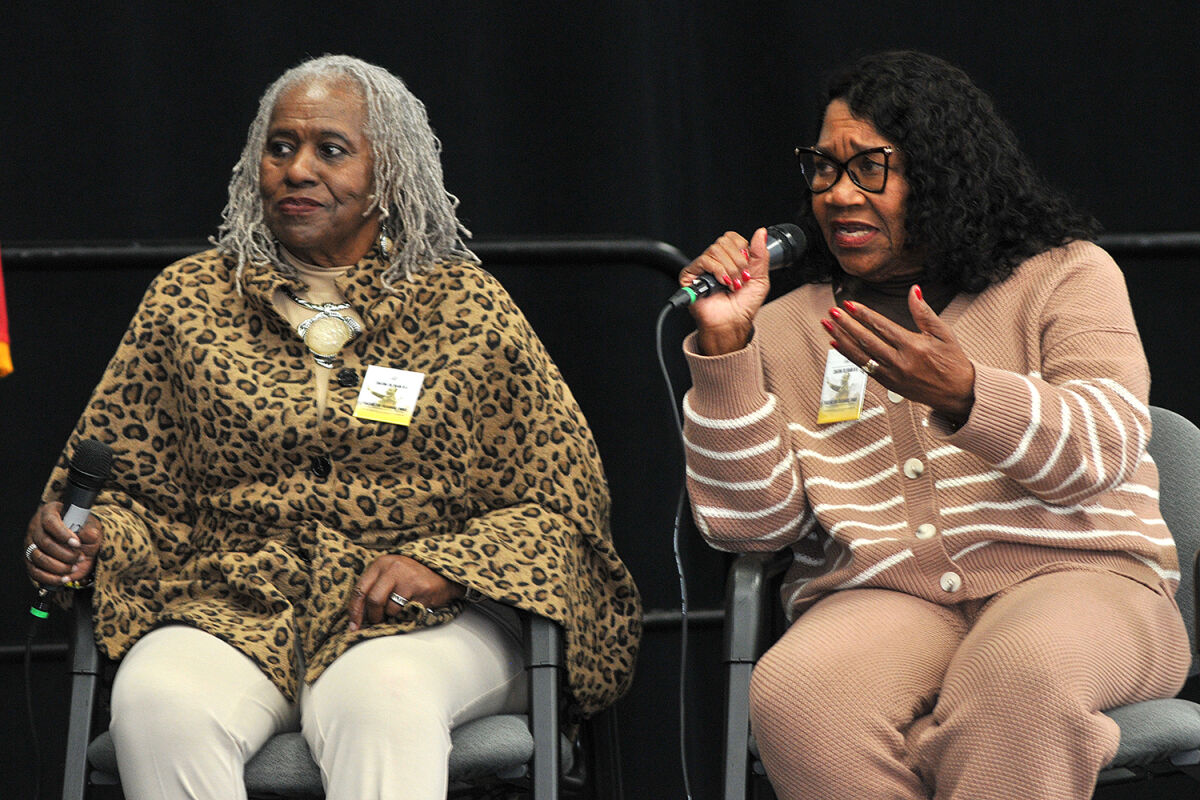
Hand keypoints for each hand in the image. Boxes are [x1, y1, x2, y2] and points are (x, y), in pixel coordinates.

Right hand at [24, 502, 103, 586]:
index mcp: (50, 512)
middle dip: (64, 554)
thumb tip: (92, 535)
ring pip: (38, 558)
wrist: (79, 543)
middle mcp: (36, 528)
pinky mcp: (30, 560)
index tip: (77, 543)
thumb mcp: (90, 527)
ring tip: (74, 567)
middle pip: (44, 542)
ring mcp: (30, 544)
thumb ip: (91, 531)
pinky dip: (50, 578)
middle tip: (80, 557)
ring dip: (58, 566)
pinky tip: (64, 578)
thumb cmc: (82, 530)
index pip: (50, 522)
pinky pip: (35, 572)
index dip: (63, 534)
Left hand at [346, 554, 464, 630]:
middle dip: (374, 617)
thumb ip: (373, 589)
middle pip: (374, 600)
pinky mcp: (423, 589)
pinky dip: (407, 614)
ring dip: (393, 616)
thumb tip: (357, 619)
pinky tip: (413, 606)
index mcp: (381, 564)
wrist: (441, 573)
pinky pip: (407, 611)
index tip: (354, 627)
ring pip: (391, 609)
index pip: (360, 590)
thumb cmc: (409, 577)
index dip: (355, 611)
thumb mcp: (388, 574)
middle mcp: (394, 568)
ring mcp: (409, 578)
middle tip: (378, 622)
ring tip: (401, 608)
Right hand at [680, 228, 771, 354]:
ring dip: (729, 269)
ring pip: (715, 250)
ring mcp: (702, 267)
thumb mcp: (760, 278)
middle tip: (741, 279)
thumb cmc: (743, 306)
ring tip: (732, 284)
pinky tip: (722, 283)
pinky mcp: (690, 275)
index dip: (743, 249)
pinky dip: (718, 271)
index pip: (732, 238)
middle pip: (724, 241)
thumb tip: (761, 232)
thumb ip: (761, 254)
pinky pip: (704, 260)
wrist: (732, 323)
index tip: (748, 268)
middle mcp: (715, 261)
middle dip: (737, 262)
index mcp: (729, 258)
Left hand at [825, 286, 975, 423]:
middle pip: (866, 340)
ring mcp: (892, 375)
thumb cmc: (953, 361)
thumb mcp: (943, 333)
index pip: (882, 326)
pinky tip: (837, 345)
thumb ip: (924, 312)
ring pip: (861, 355)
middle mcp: (900, 361)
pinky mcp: (889, 384)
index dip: (863, 314)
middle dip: (846, 325)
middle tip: (832, 313)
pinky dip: (849, 356)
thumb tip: (914, 291)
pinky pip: (864, 368)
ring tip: (828, 327)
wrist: (959, 393)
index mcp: (914, 346)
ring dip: (842, 340)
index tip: (849, 304)